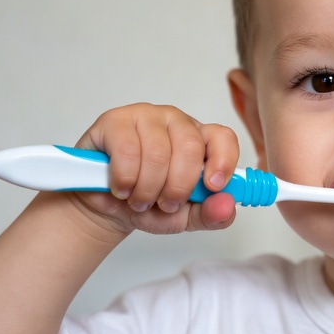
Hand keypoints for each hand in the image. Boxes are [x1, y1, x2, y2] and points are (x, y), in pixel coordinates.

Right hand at [68, 103, 240, 236]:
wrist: (106, 207)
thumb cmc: (148, 204)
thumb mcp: (183, 217)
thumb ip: (211, 215)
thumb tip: (227, 206)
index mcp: (200, 140)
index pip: (223, 137)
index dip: (223, 161)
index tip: (212, 186)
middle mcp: (176, 122)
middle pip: (190, 146)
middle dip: (177, 186)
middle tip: (164, 204)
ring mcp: (146, 116)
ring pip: (157, 152)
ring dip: (147, 188)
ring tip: (139, 200)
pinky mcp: (115, 120)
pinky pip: (127, 150)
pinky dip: (125, 178)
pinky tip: (121, 188)